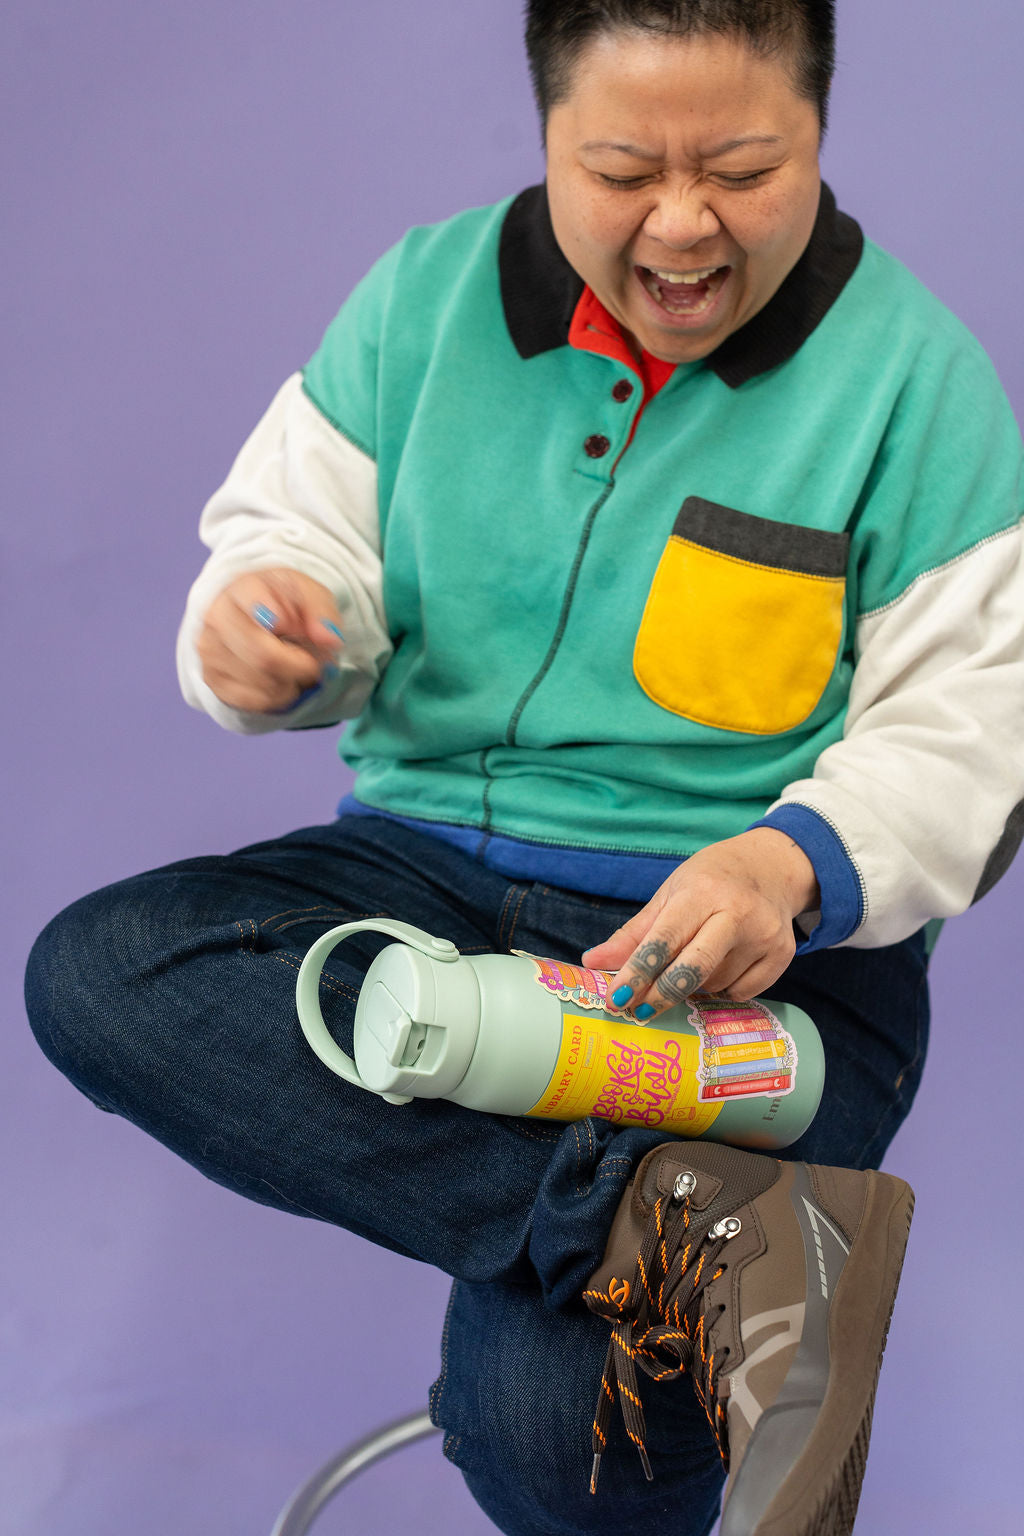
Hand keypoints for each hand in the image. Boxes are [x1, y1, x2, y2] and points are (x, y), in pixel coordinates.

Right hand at [197, 568, 344, 712]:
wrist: (254, 616)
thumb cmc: (285, 603)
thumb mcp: (311, 596)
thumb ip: (323, 613)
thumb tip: (330, 640)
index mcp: (241, 589)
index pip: (258, 608)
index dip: (284, 622)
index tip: (292, 625)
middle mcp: (217, 618)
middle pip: (264, 658)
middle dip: (300, 666)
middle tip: (313, 661)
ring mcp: (210, 652)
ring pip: (263, 684)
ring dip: (292, 682)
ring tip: (293, 664)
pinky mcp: (214, 681)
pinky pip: (257, 702)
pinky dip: (279, 696)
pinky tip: (279, 679)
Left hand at [581, 828, 818, 1015]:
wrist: (772, 867)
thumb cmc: (711, 880)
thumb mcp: (670, 893)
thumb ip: (634, 933)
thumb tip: (593, 962)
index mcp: (702, 892)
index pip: (664, 939)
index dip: (637, 972)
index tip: (616, 998)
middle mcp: (738, 913)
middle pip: (693, 970)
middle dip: (661, 995)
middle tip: (638, 1011)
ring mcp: (765, 936)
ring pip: (715, 985)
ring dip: (693, 988)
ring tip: (692, 964)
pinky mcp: (783, 955)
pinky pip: (741, 992)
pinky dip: (722, 990)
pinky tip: (721, 968)